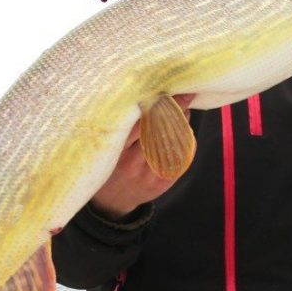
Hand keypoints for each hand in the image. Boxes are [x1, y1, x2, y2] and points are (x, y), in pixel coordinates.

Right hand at [90, 94, 195, 220]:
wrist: (112, 202)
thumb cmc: (108, 165)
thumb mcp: (106, 147)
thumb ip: (120, 127)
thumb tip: (145, 97)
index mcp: (117, 151)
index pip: (140, 123)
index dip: (157, 104)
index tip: (167, 89)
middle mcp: (133, 163)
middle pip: (161, 130)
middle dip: (175, 110)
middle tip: (184, 93)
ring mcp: (151, 174)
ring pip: (174, 141)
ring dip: (182, 122)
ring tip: (184, 108)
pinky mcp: (164, 181)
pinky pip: (181, 156)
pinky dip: (184, 139)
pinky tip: (184, 129)